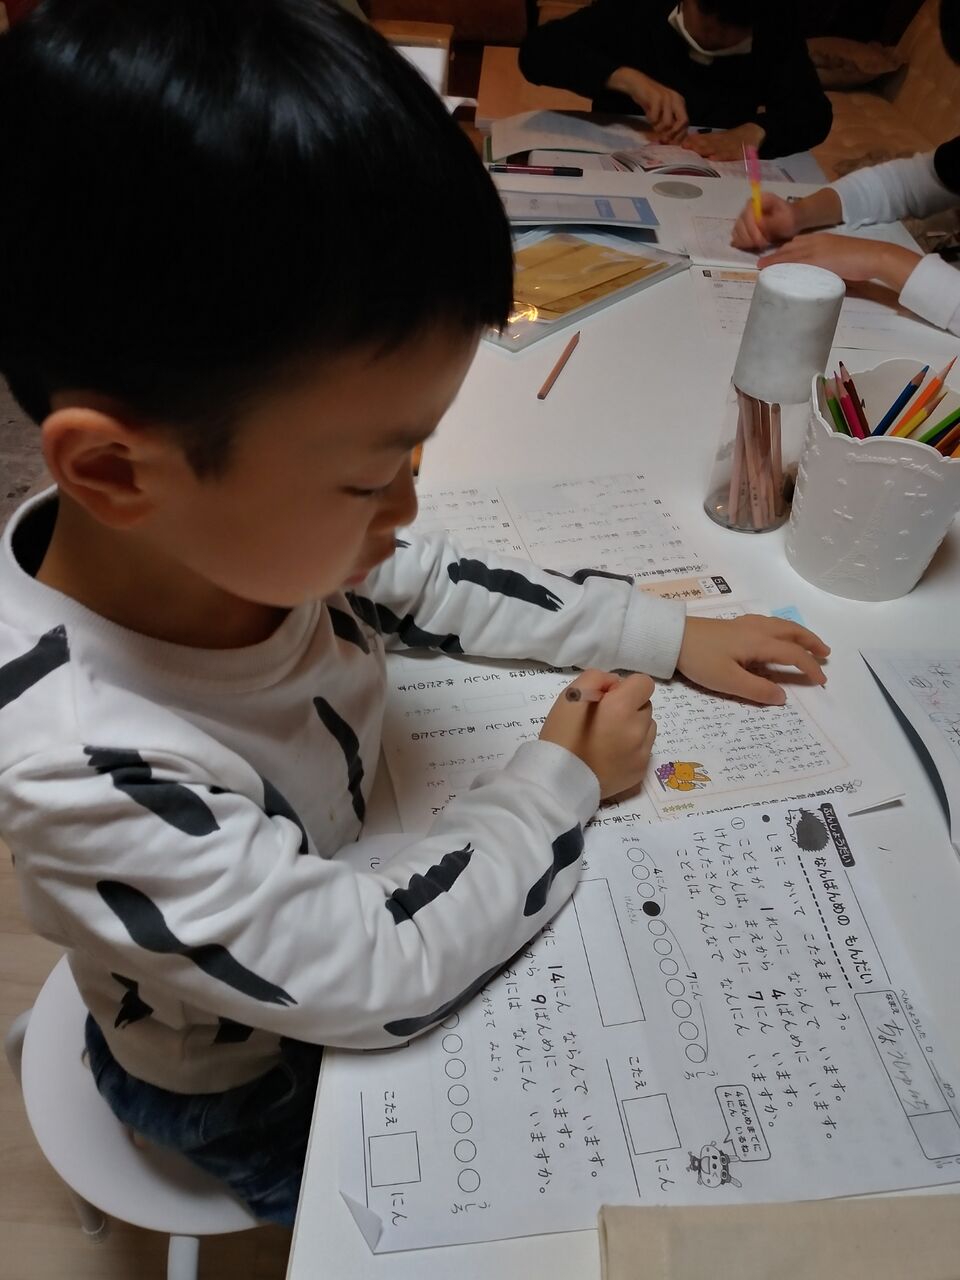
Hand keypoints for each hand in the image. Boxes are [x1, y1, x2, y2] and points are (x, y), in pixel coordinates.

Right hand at [540, 670, 656, 799]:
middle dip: (629, 707)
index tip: (607, 699)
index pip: (644, 683)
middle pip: (645, 705)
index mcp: (621, 708)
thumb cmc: (561, 735)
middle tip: (603, 720)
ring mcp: (642, 753)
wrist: (559, 783)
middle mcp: (638, 730)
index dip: (625, 687)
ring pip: (647, 728)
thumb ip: (597, 679)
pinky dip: (632, 748)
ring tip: (608, 738)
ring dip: (633, 727)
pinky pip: (644, 749)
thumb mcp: (570, 696)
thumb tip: (616, 684)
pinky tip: (611, 755)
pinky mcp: (640, 771)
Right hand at [606, 67, 687, 141]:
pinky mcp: (656, 97)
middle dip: (673, 134)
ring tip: (653, 124)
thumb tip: (671, 141)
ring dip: (658, 128)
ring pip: (668, 123)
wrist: (637, 84)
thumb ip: (668, 124)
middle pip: (683, 121)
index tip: (671, 142)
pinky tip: (647, 114)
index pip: (686, 122)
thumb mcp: (661, 113)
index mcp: (680, 102)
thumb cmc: (649, 101)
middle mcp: (676, 99)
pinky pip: (655, 118)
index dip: (680, 135)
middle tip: (663, 139)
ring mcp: (667, 97)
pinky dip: (650, 120)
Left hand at [676, 615, 829, 705]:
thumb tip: (783, 697)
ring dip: (799, 634)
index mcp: (759, 643)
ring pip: (781, 625)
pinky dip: (783, 630)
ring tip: (809, 643)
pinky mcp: (733, 625)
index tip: (821, 680)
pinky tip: (776, 635)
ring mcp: (744, 625)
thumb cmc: (700, 659)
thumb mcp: (728, 681)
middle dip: (811, 642)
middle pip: (792, 633)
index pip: (793, 655)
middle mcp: (756, 630)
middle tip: (826, 653)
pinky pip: (769, 624)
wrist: (672, 636)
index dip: (809, 667)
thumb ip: (757, 690)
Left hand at [681, 123, 763, 161]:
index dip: (693, 141)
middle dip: (696, 145)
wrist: (754, 131)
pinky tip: (713, 158)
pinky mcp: (738, 153)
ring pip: (716, 148)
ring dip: (705, 150)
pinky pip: (729, 155)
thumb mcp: (721, 137)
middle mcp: (721, 142)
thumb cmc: (735, 138)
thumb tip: (691, 140)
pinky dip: (721, 156)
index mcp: (717, 139)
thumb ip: (707, 140)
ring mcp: (729, 147)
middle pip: (707, 143)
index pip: (704, 139)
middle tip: (685, 147)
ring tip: (695, 151)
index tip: (683, 144)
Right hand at [731, 192, 799, 250]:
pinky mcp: (742, 229)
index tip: (760, 240)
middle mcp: (747, 208)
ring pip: (737, 232)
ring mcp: (743, 219)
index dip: (751, 228)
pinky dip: (743, 244)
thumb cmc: (789, 218)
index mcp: (758, 201)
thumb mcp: (785, 219)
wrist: (790, 221)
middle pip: (739, 224)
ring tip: (760, 244)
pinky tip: (753, 246)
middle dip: (749, 237)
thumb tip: (759, 225)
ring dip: (747, 242)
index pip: (747, 213)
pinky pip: (736, 238)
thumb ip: (772, 222)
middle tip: (762, 244)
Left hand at [760, 232, 921, 291]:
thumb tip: (819, 280)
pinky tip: (774, 272)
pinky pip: (796, 262)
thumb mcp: (839, 259)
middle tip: (761, 264)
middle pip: (789, 247)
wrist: (873, 256)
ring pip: (789, 254)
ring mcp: (816, 249)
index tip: (772, 258)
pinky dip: (783, 266)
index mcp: (821, 239)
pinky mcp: (818, 259)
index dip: (783, 251)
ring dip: (774, 261)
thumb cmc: (860, 261)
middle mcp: (816, 241)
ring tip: (762, 269)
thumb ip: (827, 266)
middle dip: (774, 255)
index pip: (796, 243)